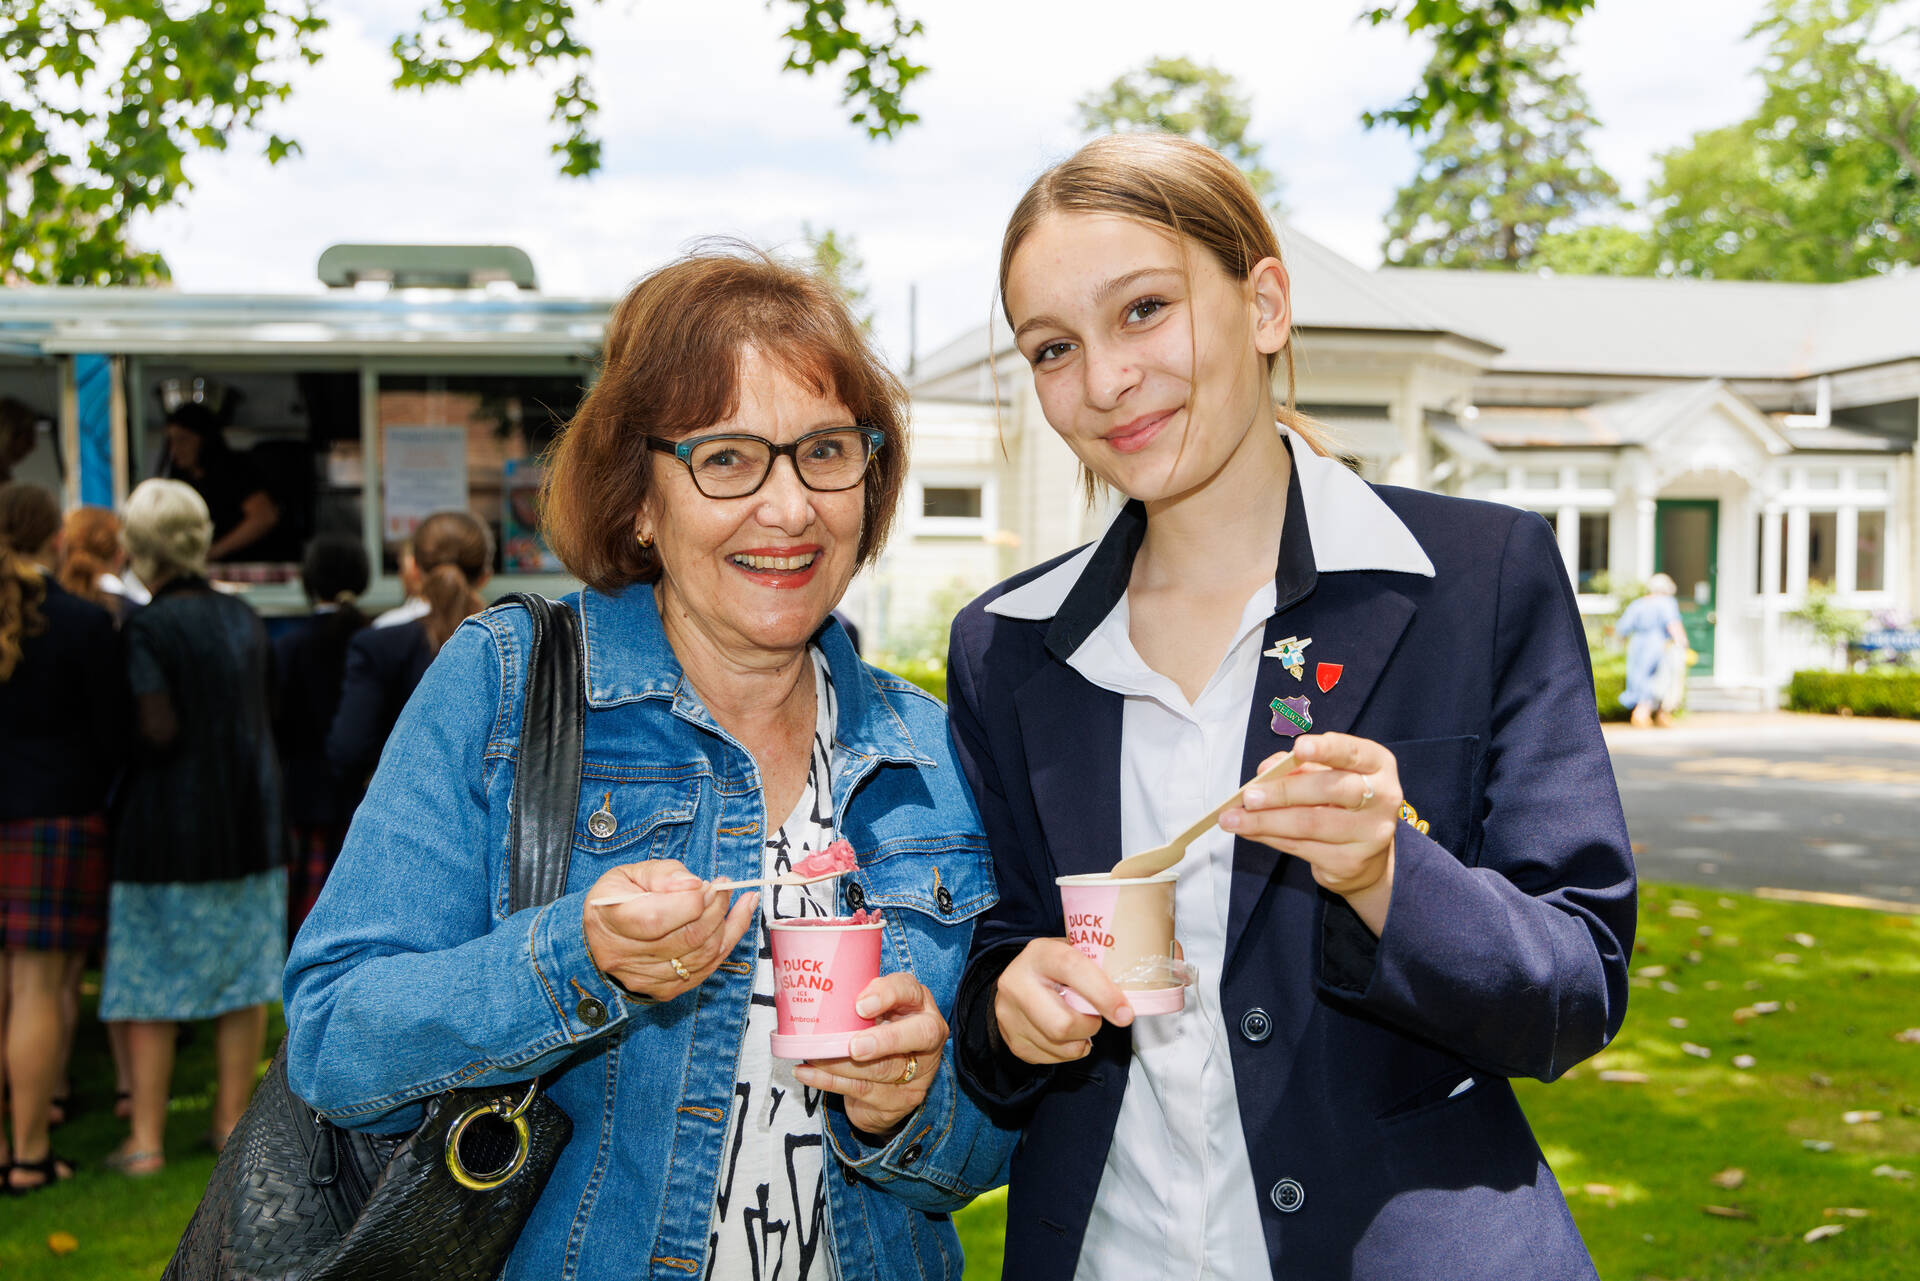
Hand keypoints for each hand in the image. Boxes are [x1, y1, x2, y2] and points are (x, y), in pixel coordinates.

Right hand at [583, 860, 757, 1002]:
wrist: (603, 936)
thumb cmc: (619, 899)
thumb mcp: (631, 873)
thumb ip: (662, 874)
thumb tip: (693, 884)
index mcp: (610, 919)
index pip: (656, 918)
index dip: (691, 901)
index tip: (706, 884)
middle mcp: (624, 956)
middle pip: (686, 938)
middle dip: (715, 909)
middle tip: (722, 888)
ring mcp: (644, 978)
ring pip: (701, 956)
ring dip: (726, 925)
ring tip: (731, 899)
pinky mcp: (663, 990)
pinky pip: (706, 969)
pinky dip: (727, 943)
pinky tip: (736, 919)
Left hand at [796, 973, 947, 1137]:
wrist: (888, 1082)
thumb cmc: (875, 1031)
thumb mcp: (875, 1010)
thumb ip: (859, 1001)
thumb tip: (817, 992)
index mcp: (918, 1004)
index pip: (910, 990)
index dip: (887, 995)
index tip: (860, 1005)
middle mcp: (927, 1037)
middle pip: (918, 1035)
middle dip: (884, 1040)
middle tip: (853, 1047)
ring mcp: (918, 1073)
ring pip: (883, 1069)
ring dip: (842, 1063)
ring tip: (813, 1055)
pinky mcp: (900, 1101)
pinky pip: (861, 1090)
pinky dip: (828, 1081)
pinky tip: (806, 1073)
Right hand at [993, 938, 1131, 1064]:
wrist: (1019, 979)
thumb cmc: (1058, 966)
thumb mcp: (1076, 952)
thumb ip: (1102, 966)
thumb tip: (1145, 983)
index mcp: (1040, 953)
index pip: (1072, 971)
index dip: (1103, 994)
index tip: (1125, 1014)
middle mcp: (1017, 982)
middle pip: (1062, 1023)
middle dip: (1090, 1027)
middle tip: (1097, 1018)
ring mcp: (1009, 1013)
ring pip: (1060, 1044)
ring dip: (1081, 1041)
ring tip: (1081, 1024)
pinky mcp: (1012, 1039)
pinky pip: (1051, 1058)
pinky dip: (1068, 1051)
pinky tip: (1066, 1035)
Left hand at [1220, 733, 1401, 932]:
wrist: (1368, 855)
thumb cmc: (1341, 801)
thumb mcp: (1327, 774)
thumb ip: (1299, 766)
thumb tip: (1265, 771)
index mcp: (1378, 765)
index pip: (1353, 753)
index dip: (1326, 749)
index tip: (1299, 747)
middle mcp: (1383, 798)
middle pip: (1329, 790)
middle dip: (1283, 791)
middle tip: (1248, 796)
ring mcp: (1370, 833)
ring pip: (1310, 823)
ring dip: (1265, 821)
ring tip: (1233, 819)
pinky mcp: (1351, 861)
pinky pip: (1301, 847)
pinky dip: (1269, 837)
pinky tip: (1249, 831)